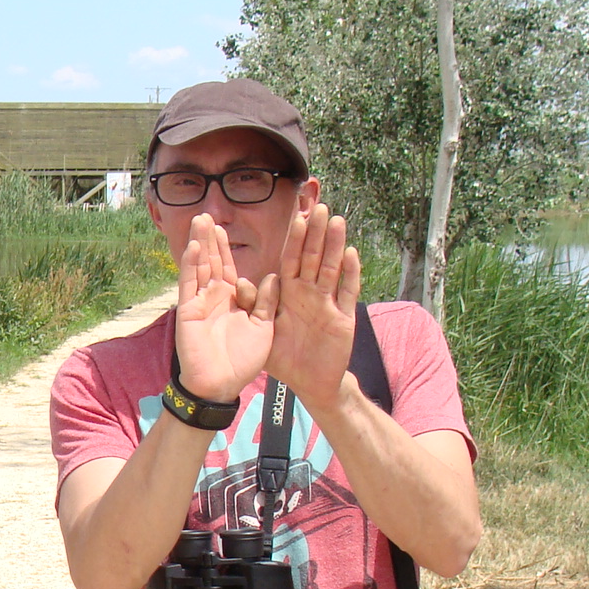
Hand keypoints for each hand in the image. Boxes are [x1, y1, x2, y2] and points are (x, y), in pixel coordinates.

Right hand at [174, 214, 276, 402]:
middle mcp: (214, 297)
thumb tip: (275, 276)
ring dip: (198, 244)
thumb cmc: (242, 361)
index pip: (229, 267)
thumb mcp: (264, 328)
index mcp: (233, 300)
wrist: (221, 384)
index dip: (227, 247)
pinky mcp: (188, 310)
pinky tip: (193, 246)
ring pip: (199, 266)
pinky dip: (191, 265)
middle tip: (208, 214)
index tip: (225, 227)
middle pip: (212, 261)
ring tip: (199, 220)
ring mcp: (199, 302)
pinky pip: (190, 284)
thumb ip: (267, 302)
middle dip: (210, 239)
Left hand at [263, 203, 359, 410]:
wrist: (309, 382)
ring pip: (331, 269)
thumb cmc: (285, 355)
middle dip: (316, 233)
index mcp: (289, 293)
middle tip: (320, 206)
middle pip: (313, 257)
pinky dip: (349, 274)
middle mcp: (310, 293)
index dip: (295, 238)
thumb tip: (238, 281)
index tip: (297, 214)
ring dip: (334, 245)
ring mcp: (329, 304)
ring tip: (335, 221)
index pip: (292, 259)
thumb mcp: (263, 330)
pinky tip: (350, 253)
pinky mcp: (343, 319)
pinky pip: (347, 293)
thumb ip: (253, 305)